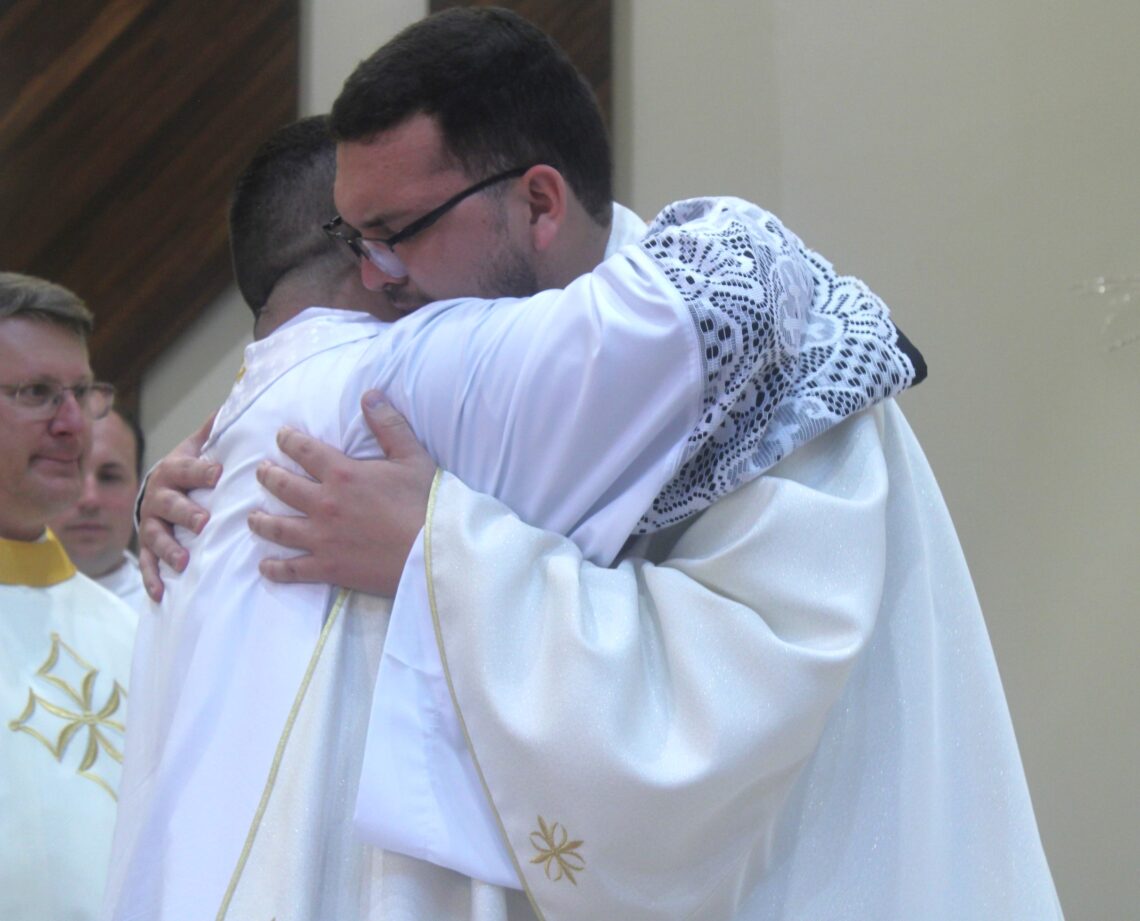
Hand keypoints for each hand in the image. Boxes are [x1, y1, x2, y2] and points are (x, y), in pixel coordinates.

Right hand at [138, 413, 219, 600]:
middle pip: (169, 504)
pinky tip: (161, 593)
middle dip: (185, 513)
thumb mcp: (197, 448)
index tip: (218, 472)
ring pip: (156, 537)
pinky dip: (152, 579)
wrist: (155, 491)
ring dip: (169, 549)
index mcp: (174, 471)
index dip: (200, 470)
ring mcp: (150, 524)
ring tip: (184, 562)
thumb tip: (235, 402)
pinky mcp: (146, 548)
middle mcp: (158, 497)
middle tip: (204, 522)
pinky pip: (147, 564)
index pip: (186, 468)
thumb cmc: (187, 471)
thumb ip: (214, 431)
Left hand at [248, 391, 435, 595]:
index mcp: (343, 474)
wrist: (433, 553)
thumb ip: (388, 425)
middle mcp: (324, 504)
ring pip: (279, 528)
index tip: (281, 436)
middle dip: (268, 476)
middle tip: (261, 472)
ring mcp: (322, 538)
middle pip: (283, 487)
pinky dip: (275, 568)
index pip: (304, 451)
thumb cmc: (425, 505)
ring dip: (261, 521)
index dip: (289, 440)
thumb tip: (370, 395)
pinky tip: (264, 565)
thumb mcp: (412, 457)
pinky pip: (292, 569)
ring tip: (252, 517)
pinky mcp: (328, 567)